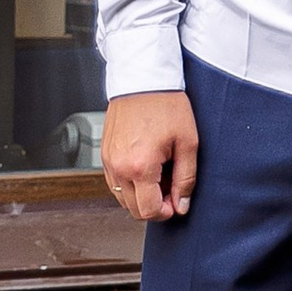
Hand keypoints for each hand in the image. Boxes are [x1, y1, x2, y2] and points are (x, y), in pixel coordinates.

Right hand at [103, 89, 199, 222]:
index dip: (166, 212)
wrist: (143, 78)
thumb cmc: (166, 104)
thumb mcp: (187, 142)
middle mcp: (119, 167)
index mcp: (140, 167)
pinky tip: (145, 167)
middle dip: (154, 205)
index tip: (176, 202)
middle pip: (133, 209)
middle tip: (171, 187)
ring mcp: (108, 161)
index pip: (149, 211)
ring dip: (141, 195)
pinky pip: (115, 181)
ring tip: (159, 173)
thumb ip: (186, 178)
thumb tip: (181, 205)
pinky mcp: (104, 153)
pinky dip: (130, 183)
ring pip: (122, 197)